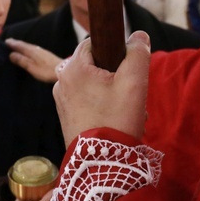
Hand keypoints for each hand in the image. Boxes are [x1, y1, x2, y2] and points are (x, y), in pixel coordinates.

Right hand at [6, 38, 61, 83]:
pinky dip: (28, 48)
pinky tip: (29, 51)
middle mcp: (36, 49)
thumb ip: (22, 61)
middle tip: (9, 41)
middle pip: (24, 45)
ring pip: (29, 47)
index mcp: (32, 51)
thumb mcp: (32, 67)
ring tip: (17, 45)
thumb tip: (11, 54)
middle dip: (16, 43)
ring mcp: (42, 51)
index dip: (12, 44)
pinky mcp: (46, 55)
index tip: (5, 41)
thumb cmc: (46, 71)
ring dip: (22, 45)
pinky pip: (33, 49)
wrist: (63, 70)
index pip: (20, 46)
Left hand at [54, 31, 150, 145]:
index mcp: (72, 68)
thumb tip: (139, 36)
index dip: (114, 52)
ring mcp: (61, 100)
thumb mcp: (134, 83)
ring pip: (91, 84)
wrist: (101, 164)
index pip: (94, 43)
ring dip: (110, 92)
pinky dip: (101, 105)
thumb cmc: (117, 120)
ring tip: (125, 111)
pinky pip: (85, 100)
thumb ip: (138, 54)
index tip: (127, 69)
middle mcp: (61, 81)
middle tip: (129, 94)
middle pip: (93, 65)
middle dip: (115, 76)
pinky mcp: (65, 115)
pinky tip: (115, 120)